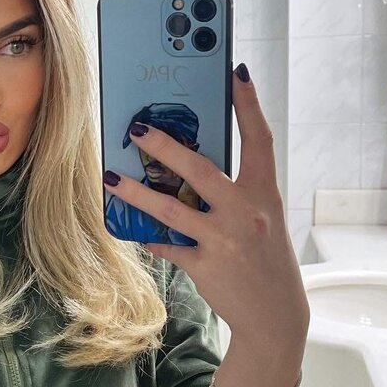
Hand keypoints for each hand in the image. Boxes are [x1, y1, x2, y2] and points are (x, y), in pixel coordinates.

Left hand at [104, 65, 309, 348]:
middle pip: (200, 169)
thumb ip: (235, 194)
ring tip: (112, 179)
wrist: (275, 314)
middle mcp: (247, 212)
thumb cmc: (265, 260)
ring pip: (171, 209)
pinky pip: (168, 245)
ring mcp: (225, 240)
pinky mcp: (206, 266)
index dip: (248, 104)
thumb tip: (190, 169)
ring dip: (137, 193)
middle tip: (137, 129)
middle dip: (165, 146)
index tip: (236, 72)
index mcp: (265, 194)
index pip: (259, 139)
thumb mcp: (262, 220)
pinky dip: (151, 237)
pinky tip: (135, 230)